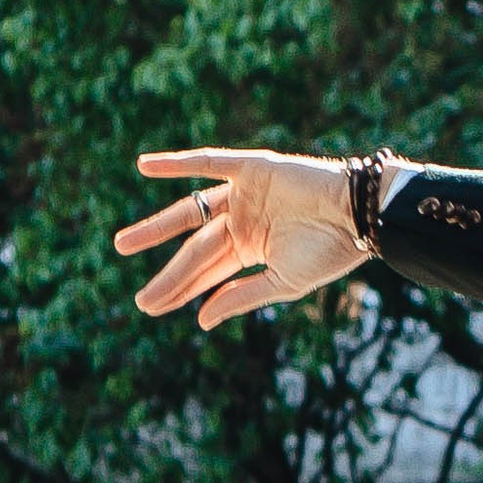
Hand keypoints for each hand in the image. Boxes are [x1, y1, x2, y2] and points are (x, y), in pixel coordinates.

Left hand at [116, 146, 368, 329]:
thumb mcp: (283, 282)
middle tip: (140, 301)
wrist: (359, 213)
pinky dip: (176, 163)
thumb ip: (242, 297)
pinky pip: (208, 163)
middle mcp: (243, 221)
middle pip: (195, 250)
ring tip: (122, 245)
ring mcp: (244, 194)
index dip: (181, 290)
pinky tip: (145, 167)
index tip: (152, 308)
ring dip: (156, 228)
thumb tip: (201, 319)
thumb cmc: (330, 251)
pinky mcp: (250, 168)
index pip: (208, 272)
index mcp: (253, 249)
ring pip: (190, 211)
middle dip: (169, 276)